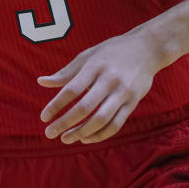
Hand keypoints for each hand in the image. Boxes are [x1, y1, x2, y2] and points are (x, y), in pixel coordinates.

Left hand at [37, 31, 165, 144]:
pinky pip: (116, 124)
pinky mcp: (133, 102)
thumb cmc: (112, 51)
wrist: (147, 48)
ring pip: (101, 119)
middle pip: (84, 107)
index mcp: (95, 66)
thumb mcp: (87, 56)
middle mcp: (109, 80)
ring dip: (81, 132)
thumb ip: (66, 72)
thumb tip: (41, 82)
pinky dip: (100, 134)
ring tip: (66, 138)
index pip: (71, 90)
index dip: (56, 105)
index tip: (44, 117)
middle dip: (65, 123)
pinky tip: (86, 138)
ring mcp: (123, 92)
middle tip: (50, 133)